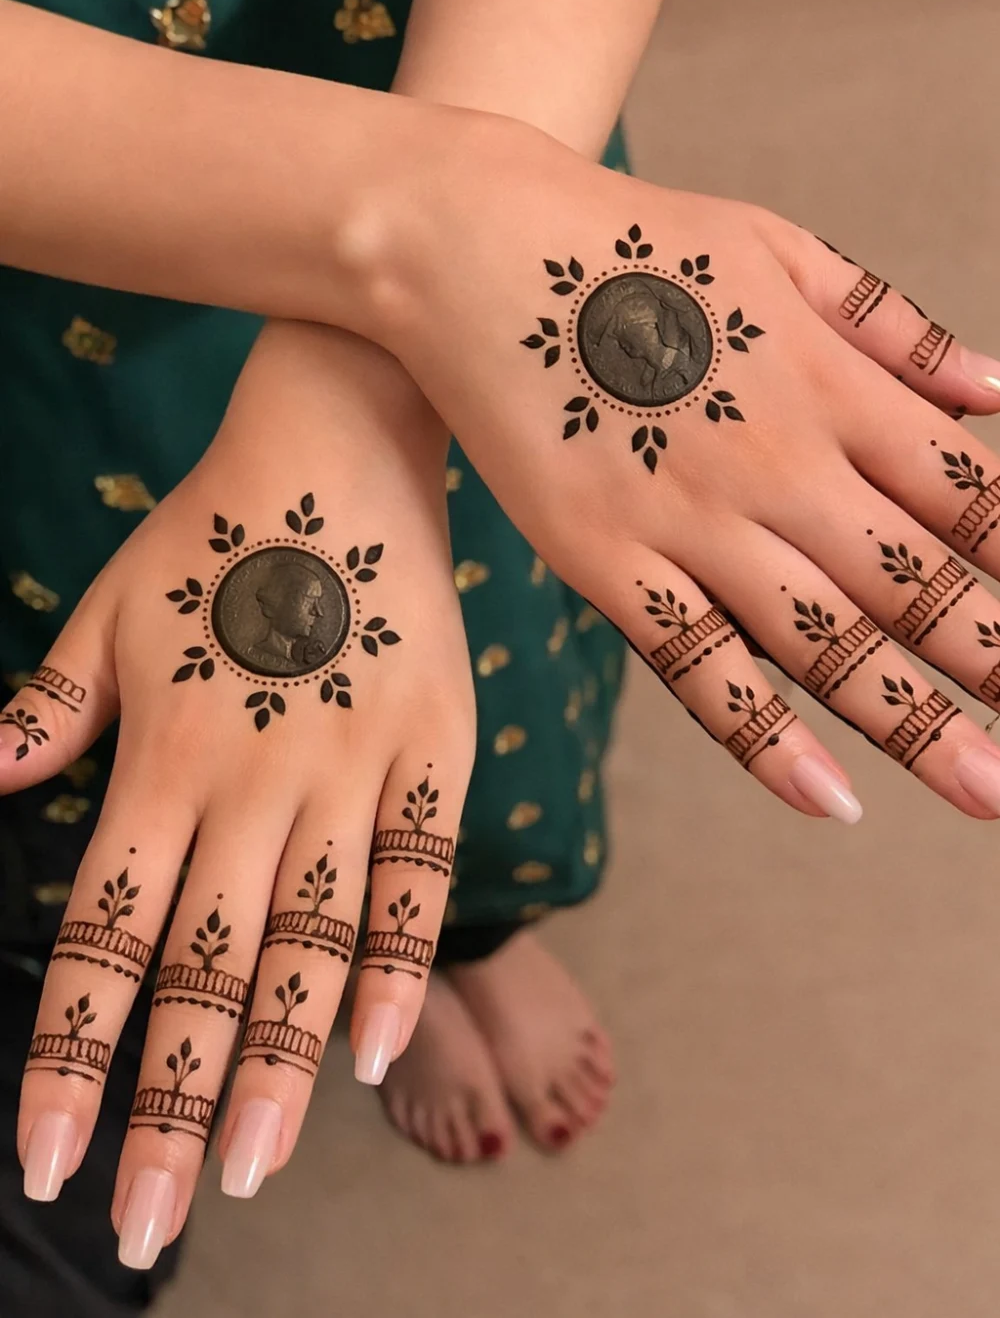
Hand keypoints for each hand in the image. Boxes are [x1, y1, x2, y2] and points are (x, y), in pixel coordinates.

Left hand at [4, 322, 472, 1260]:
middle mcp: (253, 780)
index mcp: (163, 753)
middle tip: (149, 1219)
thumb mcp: (109, 611)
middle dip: (166, 1102)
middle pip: (201, 967)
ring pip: (307, 944)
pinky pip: (416, 872)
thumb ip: (47, 708)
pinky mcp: (433, 752)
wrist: (343, 449)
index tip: (47, 1159)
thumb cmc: (218, 534)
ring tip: (244, 1168)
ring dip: (271, 1065)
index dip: (75, 1054)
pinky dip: (394, 959)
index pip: (106, 933)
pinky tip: (370, 1050)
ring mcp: (350, 769)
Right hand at [373, 119, 999, 821]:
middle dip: (999, 664)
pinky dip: (764, 737)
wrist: (475, 247)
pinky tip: (831, 798)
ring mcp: (689, 521)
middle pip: (915, 585)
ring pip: (827, 643)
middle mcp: (778, 464)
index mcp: (830, 384)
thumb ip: (893, 326)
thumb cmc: (631, 241)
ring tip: (988, 793)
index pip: (969, 495)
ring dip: (917, 725)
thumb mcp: (780, 249)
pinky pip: (698, 664)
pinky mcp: (604, 562)